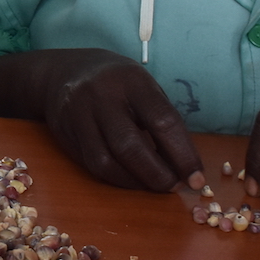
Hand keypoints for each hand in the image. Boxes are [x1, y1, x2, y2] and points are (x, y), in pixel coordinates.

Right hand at [0, 48, 203, 191]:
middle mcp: (101, 95)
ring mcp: (78, 114)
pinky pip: (90, 164)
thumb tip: (183, 165)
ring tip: (152, 185)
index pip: (163, 122)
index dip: (183, 155)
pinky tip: (130, 178)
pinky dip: (115, 177)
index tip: (196, 179)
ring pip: (105, 161)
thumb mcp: (143, 86)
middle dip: (157, 175)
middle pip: (130, 146)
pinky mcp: (64, 133)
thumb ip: (161, 120)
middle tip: (174, 187)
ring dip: (134, 182)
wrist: (63, 72)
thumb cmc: (117, 83)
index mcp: (132, 81)